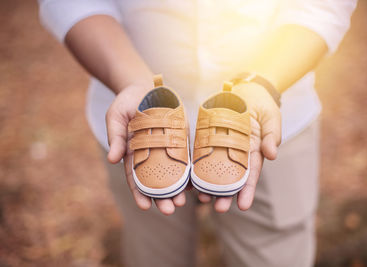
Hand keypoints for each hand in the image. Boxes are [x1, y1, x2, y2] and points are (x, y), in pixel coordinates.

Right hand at [106, 84, 186, 214]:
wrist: (145, 86)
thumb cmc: (126, 101)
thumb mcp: (116, 116)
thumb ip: (116, 136)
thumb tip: (112, 159)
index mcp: (133, 153)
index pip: (136, 178)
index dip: (140, 193)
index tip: (145, 207)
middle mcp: (150, 154)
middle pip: (157, 180)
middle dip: (163, 196)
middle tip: (170, 210)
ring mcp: (167, 146)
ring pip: (173, 172)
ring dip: (178, 188)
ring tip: (184, 202)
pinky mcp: (180, 137)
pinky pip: (187, 156)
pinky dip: (191, 169)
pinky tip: (196, 182)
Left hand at [198, 82, 281, 211]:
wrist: (246, 88)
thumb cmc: (262, 104)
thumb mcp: (271, 118)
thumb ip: (272, 136)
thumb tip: (272, 155)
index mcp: (255, 151)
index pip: (251, 174)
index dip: (247, 190)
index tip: (243, 206)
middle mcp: (238, 152)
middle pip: (231, 177)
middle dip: (226, 194)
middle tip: (218, 208)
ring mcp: (223, 145)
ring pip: (215, 168)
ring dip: (209, 184)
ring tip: (201, 198)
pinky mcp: (211, 135)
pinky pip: (203, 151)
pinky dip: (198, 165)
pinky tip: (191, 178)